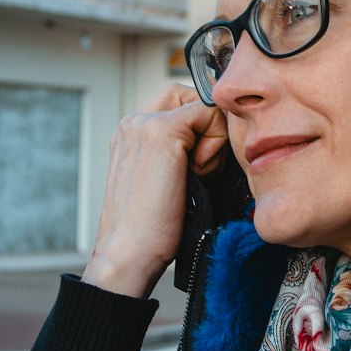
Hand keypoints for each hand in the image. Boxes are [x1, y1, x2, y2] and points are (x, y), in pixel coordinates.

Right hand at [82, 84, 228, 297]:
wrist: (129, 253)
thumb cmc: (153, 230)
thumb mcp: (169, 182)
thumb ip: (183, 156)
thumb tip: (221, 141)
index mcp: (132, 135)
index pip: (179, 103)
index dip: (203, 129)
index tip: (202, 166)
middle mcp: (134, 123)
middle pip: (191, 96)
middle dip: (209, 126)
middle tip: (204, 168)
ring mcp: (144, 123)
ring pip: (203, 104)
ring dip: (213, 138)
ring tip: (199, 175)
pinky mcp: (161, 131)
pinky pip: (209, 112)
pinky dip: (216, 143)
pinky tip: (200, 172)